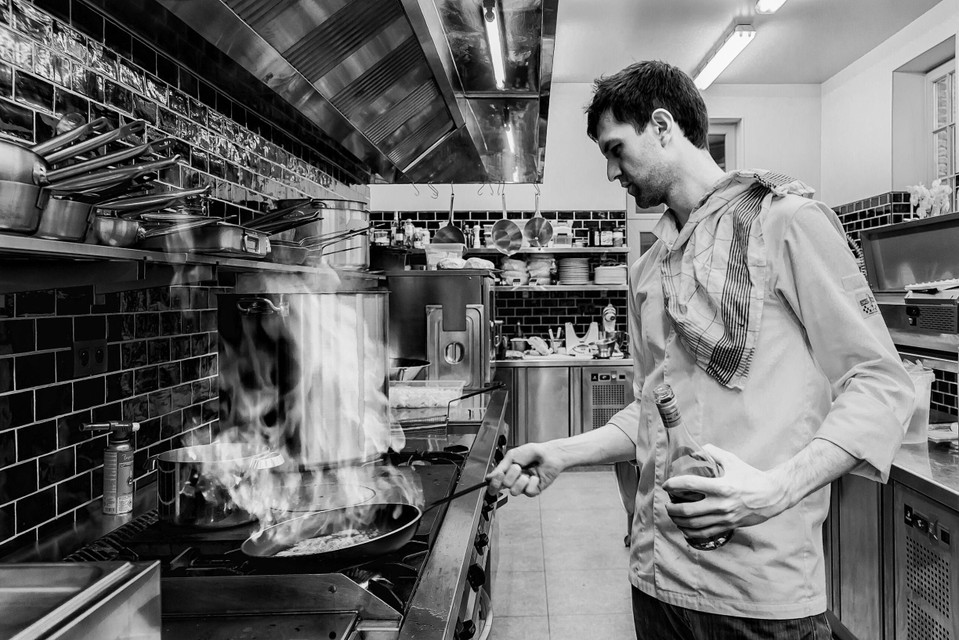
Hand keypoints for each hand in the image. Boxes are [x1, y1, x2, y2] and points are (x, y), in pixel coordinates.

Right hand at [486, 442, 563, 496]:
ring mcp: (523, 487)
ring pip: (515, 491)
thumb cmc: (532, 453)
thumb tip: (489, 476)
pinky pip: (528, 491)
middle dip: (511, 474)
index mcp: (507, 472)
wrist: (549, 454)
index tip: (496, 478)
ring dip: (521, 479)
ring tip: (528, 472)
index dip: (493, 484)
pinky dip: (532, 482)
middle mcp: (514, 481)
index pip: (495, 483)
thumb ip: (501, 466)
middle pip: (505, 485)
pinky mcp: (533, 491)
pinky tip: (536, 476)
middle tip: (519, 466)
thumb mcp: (512, 455)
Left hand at [662, 444, 790, 541]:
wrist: (772, 495)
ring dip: (679, 521)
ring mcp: (724, 518)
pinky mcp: (728, 526)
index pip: (690, 485)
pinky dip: (691, 533)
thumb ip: (713, 453)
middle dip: (672, 508)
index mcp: (721, 486)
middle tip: (667, 504)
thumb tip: (696, 450)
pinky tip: (684, 528)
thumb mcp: (733, 460)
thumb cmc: (751, 476)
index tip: (666, 485)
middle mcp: (721, 504)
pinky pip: (705, 533)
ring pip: (694, 524)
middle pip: (688, 510)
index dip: (674, 485)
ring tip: (673, 515)